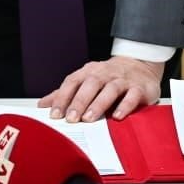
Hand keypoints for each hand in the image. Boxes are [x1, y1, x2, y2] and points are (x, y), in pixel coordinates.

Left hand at [40, 56, 164, 122]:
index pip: (73, 81)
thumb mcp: (86, 80)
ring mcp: (123, 79)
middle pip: (90, 84)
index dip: (62, 97)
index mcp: (89, 71)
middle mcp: (105, 73)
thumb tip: (43, 105)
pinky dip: (124, 106)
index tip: (54, 114)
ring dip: (98, 104)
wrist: (140, 65)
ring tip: (89, 118)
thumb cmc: (109, 76)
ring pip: (110, 89)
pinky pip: (132, 96)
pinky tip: (117, 117)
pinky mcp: (139, 88)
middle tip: (71, 119)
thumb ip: (66, 93)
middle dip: (79, 101)